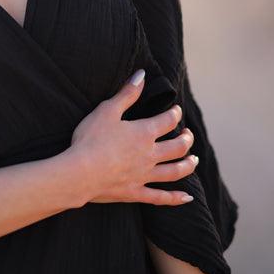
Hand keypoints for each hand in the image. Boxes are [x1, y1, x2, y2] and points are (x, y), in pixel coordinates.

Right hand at [65, 70, 196, 205]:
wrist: (79, 173)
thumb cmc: (91, 139)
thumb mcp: (107, 110)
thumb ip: (127, 93)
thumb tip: (142, 75)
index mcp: (144, 133)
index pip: (167, 121)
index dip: (174, 114)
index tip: (176, 110)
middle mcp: (150, 155)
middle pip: (177, 147)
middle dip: (186, 139)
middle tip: (188, 134)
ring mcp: (144, 175)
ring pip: (174, 171)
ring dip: (187, 165)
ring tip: (194, 161)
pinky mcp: (135, 192)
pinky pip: (160, 197)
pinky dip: (175, 198)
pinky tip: (187, 198)